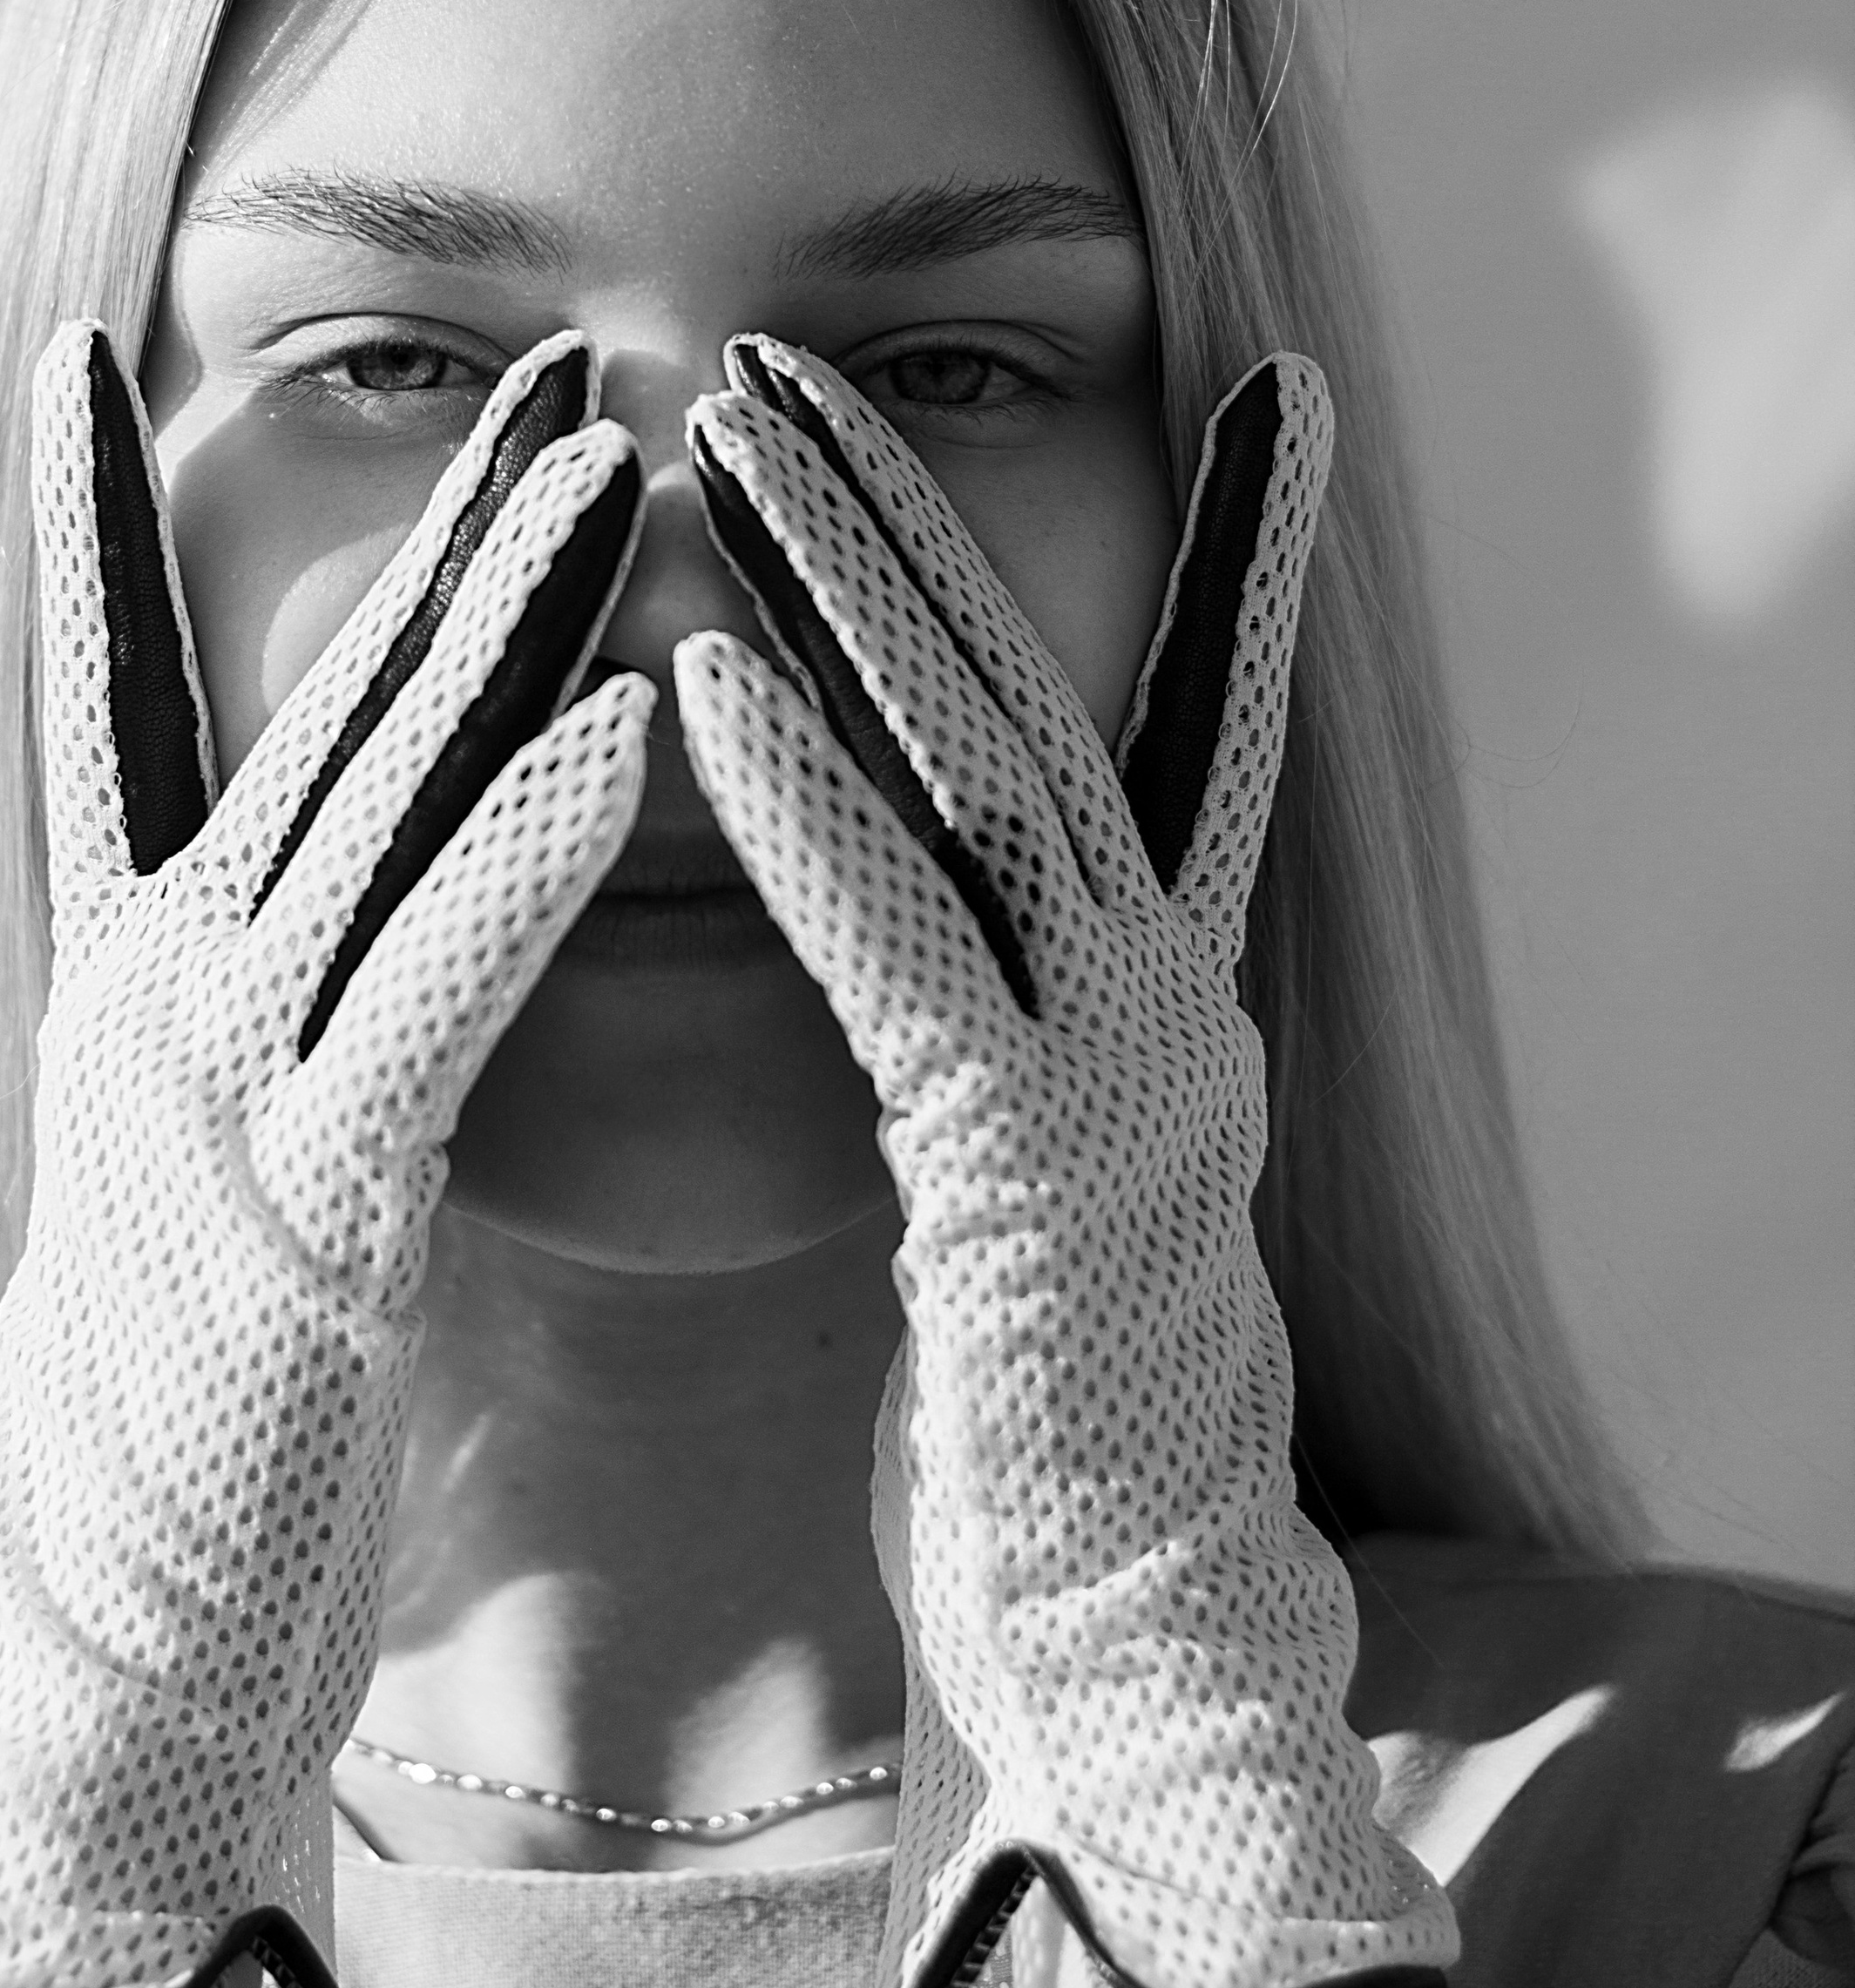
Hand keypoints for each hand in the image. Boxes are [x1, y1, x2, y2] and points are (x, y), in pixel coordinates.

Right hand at [0, 324, 651, 1987]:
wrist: (124, 1613)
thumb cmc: (205, 1361)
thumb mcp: (219, 1124)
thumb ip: (279, 977)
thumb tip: (347, 858)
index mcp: (137, 963)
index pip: (104, 691)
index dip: (81, 514)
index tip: (83, 346)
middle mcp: (160, 985)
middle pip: (323, 703)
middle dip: (439, 521)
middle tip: (552, 361)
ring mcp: (218, 1082)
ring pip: (381, 801)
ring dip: (501, 622)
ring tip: (606, 464)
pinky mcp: (309, 1199)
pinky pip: (435, 990)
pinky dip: (522, 852)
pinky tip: (617, 733)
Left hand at [677, 337, 1455, 1987]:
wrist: (1127, 1634)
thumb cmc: (1038, 1399)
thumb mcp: (1036, 1158)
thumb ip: (998, 1013)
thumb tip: (939, 900)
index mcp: (1168, 988)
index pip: (1196, 719)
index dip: (1239, 551)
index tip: (1272, 389)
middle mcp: (1171, 997)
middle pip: (1035, 691)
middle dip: (910, 509)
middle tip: (790, 354)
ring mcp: (1124, 1077)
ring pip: (985, 772)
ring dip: (856, 589)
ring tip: (737, 433)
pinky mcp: (1031, 1176)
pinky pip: (906, 955)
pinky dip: (814, 807)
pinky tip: (715, 682)